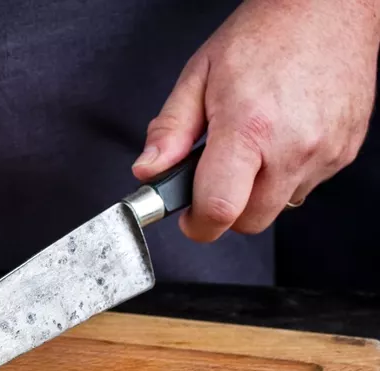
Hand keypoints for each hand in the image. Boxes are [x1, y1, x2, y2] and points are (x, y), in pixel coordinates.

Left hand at [132, 0, 379, 241]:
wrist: (327, 7)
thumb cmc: (264, 34)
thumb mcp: (198, 76)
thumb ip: (170, 131)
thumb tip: (149, 172)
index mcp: (249, 129)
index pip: (219, 211)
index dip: (197, 225)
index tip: (188, 217)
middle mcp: (293, 147)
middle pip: (250, 221)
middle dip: (226, 209)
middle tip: (215, 176)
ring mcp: (325, 152)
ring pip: (279, 207)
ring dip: (258, 193)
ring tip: (252, 147)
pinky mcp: (345, 151)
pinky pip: (306, 186)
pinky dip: (287, 175)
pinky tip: (281, 138)